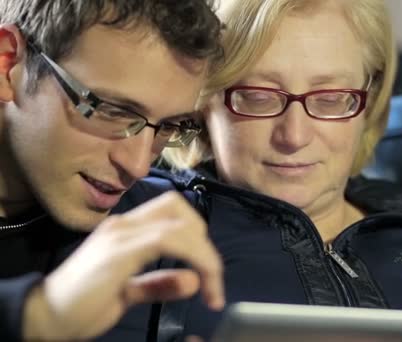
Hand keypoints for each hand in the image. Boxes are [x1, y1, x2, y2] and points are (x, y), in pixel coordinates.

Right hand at [23, 191, 223, 339]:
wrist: (45, 316)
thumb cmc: (83, 304)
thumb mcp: (130, 293)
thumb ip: (159, 284)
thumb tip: (192, 280)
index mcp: (126, 230)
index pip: (171, 211)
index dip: (197, 233)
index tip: (208, 270)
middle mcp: (124, 225)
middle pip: (177, 207)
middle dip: (203, 238)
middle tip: (210, 273)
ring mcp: (120, 235)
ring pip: (178, 225)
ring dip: (205, 255)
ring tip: (213, 286)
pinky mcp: (119, 252)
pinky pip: (167, 241)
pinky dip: (195, 258)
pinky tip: (200, 283)